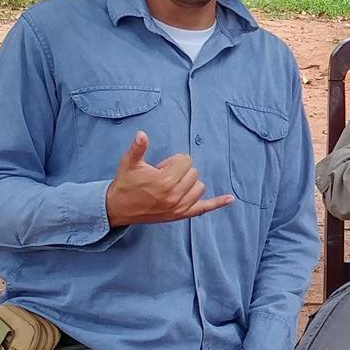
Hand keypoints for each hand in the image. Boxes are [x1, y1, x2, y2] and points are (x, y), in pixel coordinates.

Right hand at [104, 131, 233, 224]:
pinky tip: (230, 198)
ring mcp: (180, 207)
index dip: (172, 161)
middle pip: (193, 172)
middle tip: (162, 176)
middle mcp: (175, 195)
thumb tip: (142, 134)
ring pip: (199, 186)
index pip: (185, 160)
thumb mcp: (128, 163)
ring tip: (171, 185)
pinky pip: (204, 208)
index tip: (160, 167)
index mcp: (165, 181)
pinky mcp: (181, 215)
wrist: (118, 208)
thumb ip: (138, 148)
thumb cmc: (125, 184)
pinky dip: (218, 203)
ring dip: (189, 182)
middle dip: (180, 170)